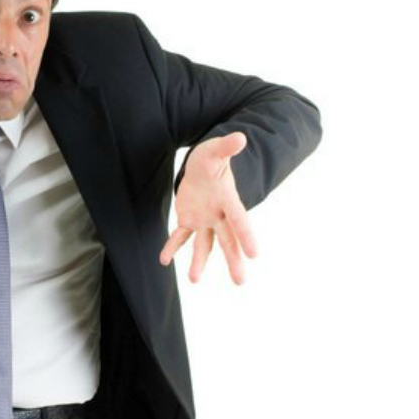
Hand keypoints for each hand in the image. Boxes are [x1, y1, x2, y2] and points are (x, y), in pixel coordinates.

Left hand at [160, 131, 257, 284]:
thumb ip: (226, 147)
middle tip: (240, 281)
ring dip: (198, 262)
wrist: (203, 166)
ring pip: (204, 245)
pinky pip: (180, 236)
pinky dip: (172, 247)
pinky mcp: (189, 220)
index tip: (254, 255)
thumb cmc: (212, 158)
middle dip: (233, 260)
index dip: (246, 236)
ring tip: (193, 280)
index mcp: (228, 200)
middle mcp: (219, 215)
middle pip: (227, 240)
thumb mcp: (215, 150)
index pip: (239, 219)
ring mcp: (205, 220)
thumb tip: (239, 138)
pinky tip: (164, 260)